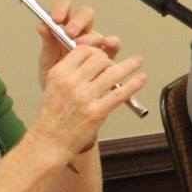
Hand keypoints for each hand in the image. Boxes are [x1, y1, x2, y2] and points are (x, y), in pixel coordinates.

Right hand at [31, 43, 145, 158]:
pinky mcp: (97, 112)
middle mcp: (71, 82)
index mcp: (59, 73)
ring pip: (113, 73)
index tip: (102, 54)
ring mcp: (85, 97)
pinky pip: (120, 93)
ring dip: (129, 65)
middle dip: (110, 60)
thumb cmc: (52, 115)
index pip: (83, 50)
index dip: (95, 50)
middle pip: (100, 59)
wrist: (50, 141)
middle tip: (114, 65)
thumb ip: (71, 71)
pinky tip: (141, 78)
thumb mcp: (54, 86)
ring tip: (138, 61)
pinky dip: (134, 84)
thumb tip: (95, 59)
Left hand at [35, 0, 123, 85]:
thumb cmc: (55, 80)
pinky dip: (112, 44)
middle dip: (78, 21)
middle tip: (71, 33)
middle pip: (85, 15)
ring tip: (84, 45)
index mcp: (63, 30)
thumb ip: (47, 45)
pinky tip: (108, 45)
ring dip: (92, 36)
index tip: (56, 19)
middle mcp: (81, 33)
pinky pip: (112, 45)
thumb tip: (42, 26)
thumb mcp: (47, 63)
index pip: (64, 9)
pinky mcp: (106, 55)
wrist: (64, 101)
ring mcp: (94, 44)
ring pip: (97, 30)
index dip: (62, 9)